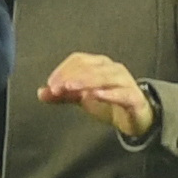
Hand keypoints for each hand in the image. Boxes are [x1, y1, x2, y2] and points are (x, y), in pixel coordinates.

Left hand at [39, 52, 154, 137]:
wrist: (136, 117)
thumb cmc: (109, 102)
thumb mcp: (82, 98)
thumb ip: (63, 95)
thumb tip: (41, 93)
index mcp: (99, 64)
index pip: (78, 60)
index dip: (63, 69)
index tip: (50, 84)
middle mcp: (112, 68)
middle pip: (90, 67)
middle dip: (71, 76)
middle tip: (56, 88)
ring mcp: (125, 81)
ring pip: (104, 76)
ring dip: (86, 81)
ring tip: (71, 88)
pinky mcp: (133, 97)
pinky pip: (121, 93)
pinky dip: (108, 93)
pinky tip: (96, 95)